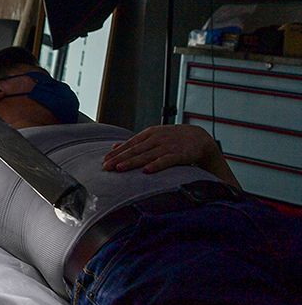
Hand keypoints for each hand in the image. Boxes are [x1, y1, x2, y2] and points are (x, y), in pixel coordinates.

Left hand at [102, 125, 219, 173]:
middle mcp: (157, 138)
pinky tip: (146, 171)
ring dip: (132, 162)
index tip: (104, 160)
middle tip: (106, 166)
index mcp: (150, 134)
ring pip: (147, 155)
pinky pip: (166, 161)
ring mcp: (168, 146)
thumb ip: (135, 142)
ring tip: (120, 168)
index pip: (130, 144)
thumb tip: (114, 147)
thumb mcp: (154, 136)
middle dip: (119, 158)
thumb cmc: (173, 138)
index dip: (117, 152)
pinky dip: (156, 165)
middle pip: (135, 150)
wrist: (200, 138)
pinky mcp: (179, 155)